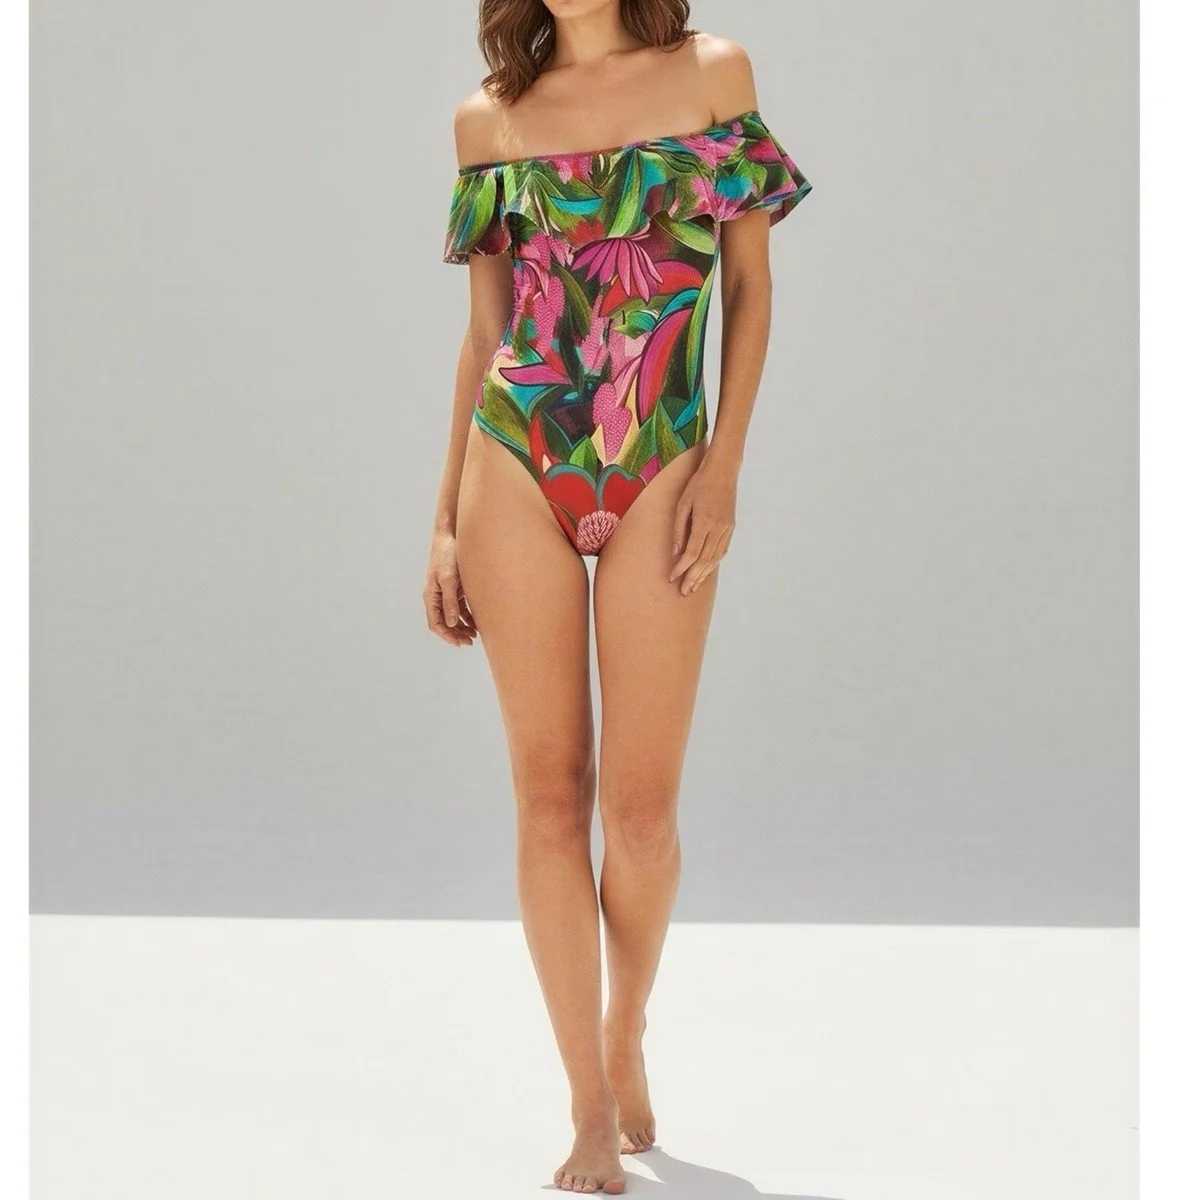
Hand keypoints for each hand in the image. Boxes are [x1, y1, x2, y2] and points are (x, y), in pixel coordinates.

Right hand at [423, 530, 477, 645]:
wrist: (452, 534)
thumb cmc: (447, 554)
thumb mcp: (449, 579)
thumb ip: (450, 601)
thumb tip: (450, 623)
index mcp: (431, 596)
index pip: (435, 623)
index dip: (446, 635)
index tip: (459, 642)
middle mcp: (437, 596)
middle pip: (444, 622)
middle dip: (455, 634)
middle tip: (469, 642)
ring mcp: (446, 592)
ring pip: (452, 616)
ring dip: (462, 627)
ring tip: (474, 635)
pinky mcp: (455, 587)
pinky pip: (460, 607)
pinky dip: (467, 616)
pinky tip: (477, 622)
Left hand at [669, 456, 737, 595]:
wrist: (723, 471)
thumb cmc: (698, 484)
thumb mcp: (683, 504)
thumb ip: (678, 529)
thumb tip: (674, 553)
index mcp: (704, 522)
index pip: (691, 553)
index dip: (681, 568)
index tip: (671, 578)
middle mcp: (718, 529)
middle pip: (704, 561)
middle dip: (692, 578)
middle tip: (683, 592)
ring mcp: (727, 529)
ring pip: (715, 559)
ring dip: (703, 575)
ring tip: (693, 587)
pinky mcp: (731, 527)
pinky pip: (722, 551)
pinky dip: (713, 564)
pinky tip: (706, 571)